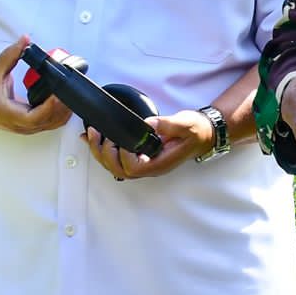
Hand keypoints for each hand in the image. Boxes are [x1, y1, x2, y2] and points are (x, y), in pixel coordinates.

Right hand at [0, 35, 72, 134]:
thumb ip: (10, 54)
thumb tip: (25, 40)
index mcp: (8, 113)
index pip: (33, 118)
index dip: (48, 108)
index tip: (57, 95)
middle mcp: (18, 124)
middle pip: (47, 122)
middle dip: (61, 108)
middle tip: (71, 90)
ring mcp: (25, 127)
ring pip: (50, 125)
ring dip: (63, 112)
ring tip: (71, 94)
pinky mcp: (29, 125)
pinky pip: (49, 123)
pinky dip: (60, 115)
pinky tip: (65, 102)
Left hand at [82, 110, 212, 179]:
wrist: (203, 134)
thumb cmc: (196, 132)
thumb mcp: (185, 125)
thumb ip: (167, 125)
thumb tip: (148, 124)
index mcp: (160, 163)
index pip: (134, 168)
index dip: (123, 155)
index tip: (120, 138)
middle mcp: (150, 166)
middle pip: (119, 170)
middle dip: (104, 153)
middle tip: (98, 134)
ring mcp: (145, 163)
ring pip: (115, 167)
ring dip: (100, 152)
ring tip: (91, 134)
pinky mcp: (141, 156)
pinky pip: (118, 158)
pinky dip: (102, 149)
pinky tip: (94, 138)